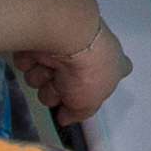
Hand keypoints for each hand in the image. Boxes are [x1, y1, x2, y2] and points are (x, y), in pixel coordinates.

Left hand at [0, 0, 123, 126]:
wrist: (67, 35)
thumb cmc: (88, 71)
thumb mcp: (90, 104)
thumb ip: (78, 114)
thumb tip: (65, 117)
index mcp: (111, 62)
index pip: (119, 69)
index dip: (101, 82)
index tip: (87, 90)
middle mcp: (90, 50)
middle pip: (69, 82)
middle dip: (58, 90)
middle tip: (59, 88)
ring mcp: (65, 41)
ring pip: (46, 73)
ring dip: (42, 78)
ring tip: (48, 71)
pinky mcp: (42, 34)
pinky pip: (31, 60)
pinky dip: (31, 62)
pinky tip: (37, 58)